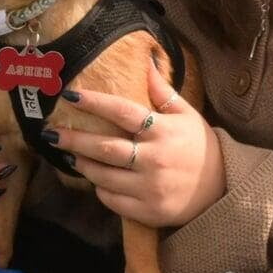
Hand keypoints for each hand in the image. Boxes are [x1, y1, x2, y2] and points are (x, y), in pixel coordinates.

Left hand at [44, 56, 224, 229]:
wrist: (222, 189)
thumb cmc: (200, 147)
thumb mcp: (187, 115)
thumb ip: (163, 92)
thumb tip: (147, 61)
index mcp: (163, 131)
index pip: (123, 112)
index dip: (95, 102)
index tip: (70, 95)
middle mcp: (154, 159)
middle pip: (105, 148)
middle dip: (74, 140)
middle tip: (51, 134)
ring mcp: (149, 188)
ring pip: (103, 176)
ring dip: (83, 164)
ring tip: (70, 155)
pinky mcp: (147, 211)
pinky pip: (112, 200)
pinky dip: (100, 189)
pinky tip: (95, 179)